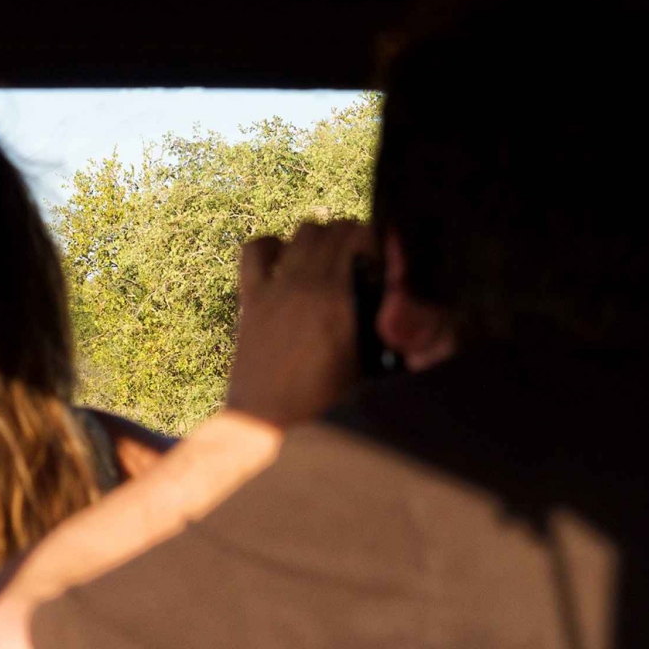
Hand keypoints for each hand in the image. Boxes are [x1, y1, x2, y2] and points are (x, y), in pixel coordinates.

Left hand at [225, 221, 372, 426]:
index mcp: (340, 300)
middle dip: (358, 238)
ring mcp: (276, 287)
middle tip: (365, 262)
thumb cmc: (325, 400)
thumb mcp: (370, 363)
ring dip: (322, 238)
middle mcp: (307, 285)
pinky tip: (287, 265)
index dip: (383, 243)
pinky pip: (257, 247)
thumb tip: (397, 290)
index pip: (367, 236)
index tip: (388, 261)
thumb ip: (390, 323)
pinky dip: (273, 247)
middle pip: (339, 227)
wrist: (266, 420)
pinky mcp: (251, 295)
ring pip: (306, 229)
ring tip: (332, 262)